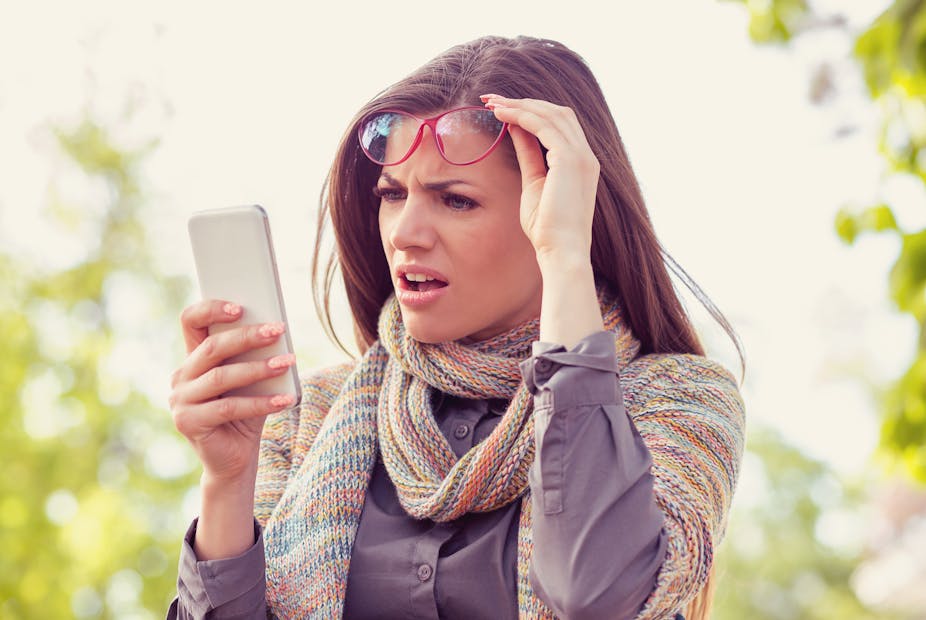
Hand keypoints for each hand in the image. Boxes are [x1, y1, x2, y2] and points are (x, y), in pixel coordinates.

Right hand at [169, 300, 295, 483]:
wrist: (235, 458)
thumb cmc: (245, 413)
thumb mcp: (251, 381)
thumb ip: (253, 357)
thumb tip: (276, 331)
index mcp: (193, 359)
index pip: (190, 321)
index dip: (211, 309)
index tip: (240, 307)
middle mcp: (180, 377)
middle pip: (212, 348)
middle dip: (247, 337)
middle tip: (277, 330)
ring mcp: (180, 400)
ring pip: (221, 377)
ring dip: (258, 368)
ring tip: (286, 362)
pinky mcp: (188, 423)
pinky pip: (229, 408)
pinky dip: (260, 402)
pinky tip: (285, 400)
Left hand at [481, 94, 599, 260]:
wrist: (562, 250)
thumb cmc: (547, 229)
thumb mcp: (534, 184)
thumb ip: (529, 155)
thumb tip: (516, 131)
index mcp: (581, 163)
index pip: (559, 125)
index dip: (532, 112)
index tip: (503, 109)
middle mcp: (586, 155)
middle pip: (557, 112)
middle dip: (524, 102)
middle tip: (492, 99)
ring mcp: (581, 156)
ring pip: (550, 114)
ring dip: (519, 105)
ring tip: (492, 103)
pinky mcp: (569, 160)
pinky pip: (543, 125)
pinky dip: (521, 116)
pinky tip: (501, 115)